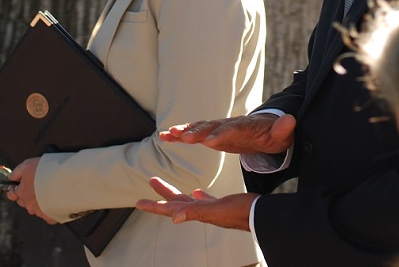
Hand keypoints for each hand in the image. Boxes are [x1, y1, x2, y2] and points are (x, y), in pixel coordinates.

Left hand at [6, 157, 56, 224]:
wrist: (66, 179)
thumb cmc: (47, 171)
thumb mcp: (28, 164)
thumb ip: (16, 172)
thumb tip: (10, 178)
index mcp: (22, 192)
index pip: (13, 194)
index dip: (17, 189)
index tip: (23, 184)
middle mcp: (29, 204)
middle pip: (24, 202)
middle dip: (29, 196)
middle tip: (40, 186)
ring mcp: (40, 211)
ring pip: (36, 209)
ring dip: (40, 203)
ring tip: (51, 192)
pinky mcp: (51, 216)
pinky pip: (48, 216)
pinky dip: (51, 211)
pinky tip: (56, 203)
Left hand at [136, 177, 256, 230]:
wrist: (260, 214)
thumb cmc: (241, 212)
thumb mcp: (217, 210)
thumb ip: (196, 212)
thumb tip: (174, 218)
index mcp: (197, 212)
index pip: (170, 209)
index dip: (154, 205)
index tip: (138, 202)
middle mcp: (201, 211)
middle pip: (176, 202)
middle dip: (163, 192)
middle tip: (151, 180)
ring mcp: (212, 209)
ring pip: (188, 201)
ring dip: (177, 193)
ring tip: (168, 187)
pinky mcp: (222, 206)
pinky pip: (205, 201)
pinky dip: (198, 196)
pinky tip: (197, 191)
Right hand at [159, 113, 295, 154]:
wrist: (267, 131)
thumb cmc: (275, 135)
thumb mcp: (282, 135)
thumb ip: (284, 129)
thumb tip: (290, 120)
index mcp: (246, 126)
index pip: (233, 129)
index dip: (222, 134)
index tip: (210, 141)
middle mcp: (230, 124)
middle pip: (212, 127)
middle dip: (198, 132)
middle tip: (183, 138)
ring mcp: (220, 128)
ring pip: (200, 128)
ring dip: (185, 130)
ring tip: (168, 134)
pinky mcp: (213, 134)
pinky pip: (195, 132)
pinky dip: (180, 133)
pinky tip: (165, 135)